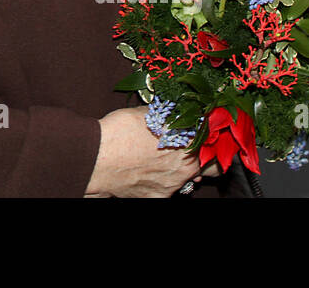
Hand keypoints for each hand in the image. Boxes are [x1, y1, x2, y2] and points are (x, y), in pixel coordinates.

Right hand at [85, 107, 202, 197]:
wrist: (97, 157)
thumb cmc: (120, 132)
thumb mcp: (148, 114)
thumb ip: (168, 115)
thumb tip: (175, 110)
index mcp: (188, 144)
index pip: (211, 141)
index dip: (207, 135)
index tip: (201, 130)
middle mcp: (185, 169)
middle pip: (206, 165)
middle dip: (200, 157)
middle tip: (188, 147)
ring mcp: (172, 186)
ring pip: (187, 179)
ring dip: (180, 169)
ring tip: (162, 158)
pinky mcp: (157, 197)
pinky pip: (168, 190)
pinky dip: (161, 181)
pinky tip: (148, 171)